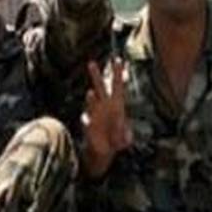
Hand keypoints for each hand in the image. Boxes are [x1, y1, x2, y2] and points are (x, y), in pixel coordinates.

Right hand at [81, 59, 132, 177]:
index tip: (117, 59)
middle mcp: (105, 106)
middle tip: (91, 63)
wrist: (106, 151)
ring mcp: (95, 113)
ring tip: (91, 94)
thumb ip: (125, 135)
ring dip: (91, 99)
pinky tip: (87, 121)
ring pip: (91, 101)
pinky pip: (86, 119)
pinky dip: (86, 119)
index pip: (117, 85)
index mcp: (117, 105)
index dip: (118, 73)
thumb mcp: (125, 139)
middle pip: (100, 87)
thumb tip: (126, 134)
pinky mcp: (88, 123)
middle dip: (96, 75)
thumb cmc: (118, 141)